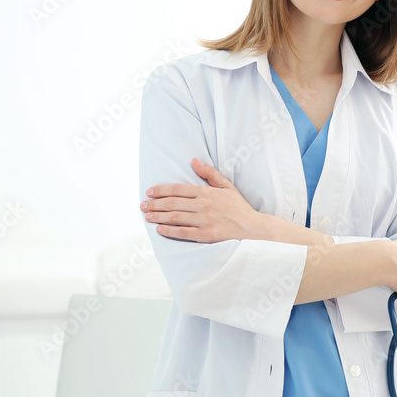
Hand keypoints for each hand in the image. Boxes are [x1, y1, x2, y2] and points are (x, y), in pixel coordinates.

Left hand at [140, 157, 263, 242]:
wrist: (253, 228)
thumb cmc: (239, 207)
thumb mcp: (227, 186)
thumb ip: (210, 173)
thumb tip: (194, 161)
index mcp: (207, 192)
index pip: (178, 189)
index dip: (161, 190)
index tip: (149, 192)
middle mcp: (204, 205)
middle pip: (172, 203)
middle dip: (154, 204)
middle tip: (143, 205)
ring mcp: (205, 221)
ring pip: (175, 217)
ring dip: (158, 216)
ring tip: (147, 216)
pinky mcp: (206, 236)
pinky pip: (183, 233)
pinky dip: (169, 231)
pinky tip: (159, 229)